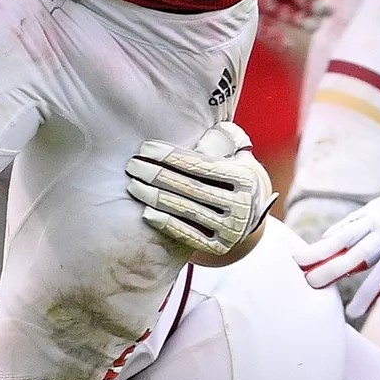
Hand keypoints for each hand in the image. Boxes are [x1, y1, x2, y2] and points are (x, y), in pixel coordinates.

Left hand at [126, 122, 276, 265]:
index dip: (171, 156)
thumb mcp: (235, 155)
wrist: (247, 215)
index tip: (146, 148)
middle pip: (192, 188)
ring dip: (156, 197)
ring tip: (133, 185)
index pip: (201, 165)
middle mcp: (242, 205)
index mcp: (245, 178)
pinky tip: (146, 213)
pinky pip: (189, 235)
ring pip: (187, 210)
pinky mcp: (220, 248)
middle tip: (133, 166)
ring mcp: (232, 230)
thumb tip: (205, 131)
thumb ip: (221, 140)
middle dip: (158, 175)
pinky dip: (167, 223)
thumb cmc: (230, 175)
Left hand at [297, 180, 379, 323]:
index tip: (298, 262)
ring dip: (369, 291)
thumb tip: (327, 238)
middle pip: (358, 253)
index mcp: (374, 218)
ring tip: (353, 312)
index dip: (320, 249)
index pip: (341, 236)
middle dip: (334, 269)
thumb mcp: (378, 206)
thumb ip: (355, 224)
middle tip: (312, 285)